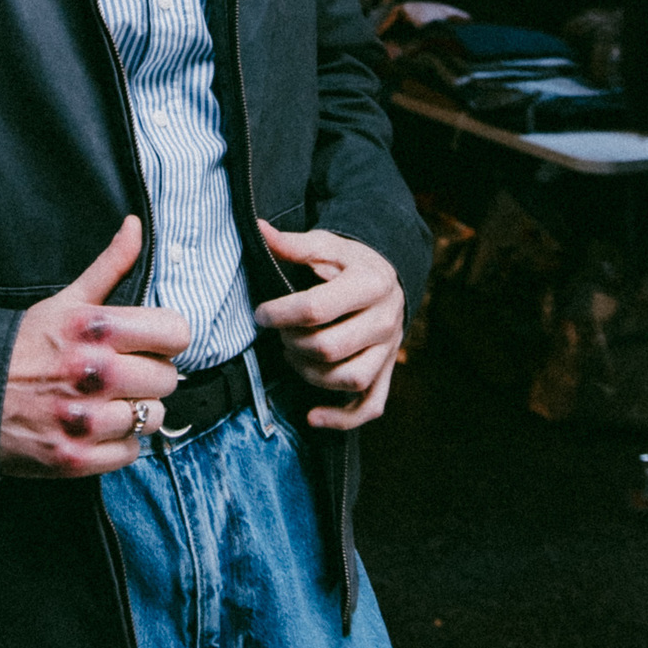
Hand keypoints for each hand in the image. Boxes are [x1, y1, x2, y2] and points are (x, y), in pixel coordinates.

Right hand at [0, 217, 190, 477]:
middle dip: (149, 375)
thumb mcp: (64, 301)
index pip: (175, 333)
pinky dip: (118, 442)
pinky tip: (96, 426)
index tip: (150, 342)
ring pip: (153, 417)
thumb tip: (135, 226)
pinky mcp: (77, 459)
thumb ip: (109, 266)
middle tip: (123, 373)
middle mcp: (95, 374)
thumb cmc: (22, 346)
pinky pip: (131, 452)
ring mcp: (86, 420)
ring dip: (135, 411)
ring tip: (108, 401)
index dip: (165, 337)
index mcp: (96, 328)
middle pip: (168, 378)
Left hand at [254, 221, 404, 430]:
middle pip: (330, 348)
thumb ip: (292, 244)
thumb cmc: (349, 262)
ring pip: (348, 379)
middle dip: (293, 343)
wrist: (388, 277)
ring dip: (309, 374)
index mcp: (370, 284)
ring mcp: (389, 350)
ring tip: (292, 354)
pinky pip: (370, 406)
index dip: (280, 314)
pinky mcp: (387, 372)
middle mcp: (385, 320)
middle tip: (279, 332)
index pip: (317, 308)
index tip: (260, 313)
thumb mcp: (326, 245)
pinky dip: (341, 418)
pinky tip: (312, 416)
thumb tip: (258, 230)